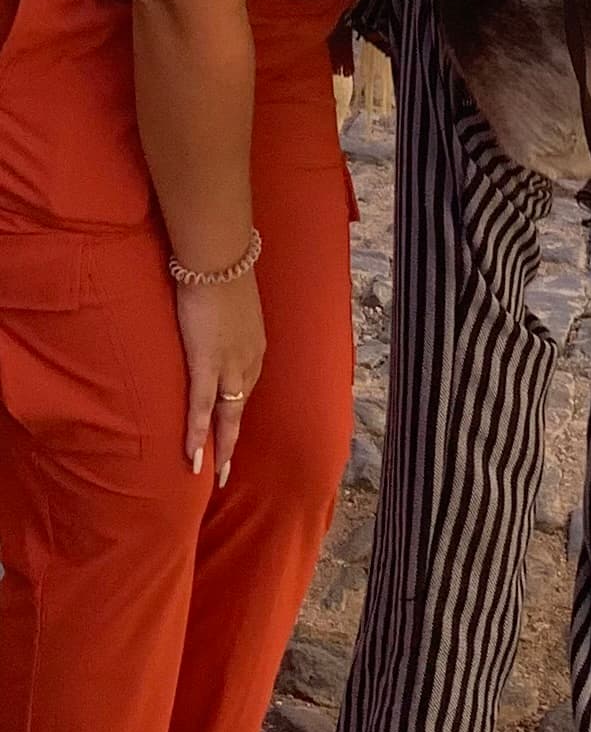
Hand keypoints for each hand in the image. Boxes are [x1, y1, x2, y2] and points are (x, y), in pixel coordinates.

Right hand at [174, 276, 265, 486]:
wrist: (218, 258)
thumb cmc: (222, 271)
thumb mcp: (232, 301)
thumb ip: (226, 317)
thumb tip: (216, 316)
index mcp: (255, 345)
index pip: (246, 386)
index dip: (236, 408)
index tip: (230, 427)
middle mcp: (248, 360)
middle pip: (240, 407)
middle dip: (232, 439)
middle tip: (227, 469)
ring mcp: (229, 365)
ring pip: (225, 415)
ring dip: (219, 446)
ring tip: (213, 473)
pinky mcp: (206, 363)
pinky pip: (201, 407)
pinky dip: (197, 433)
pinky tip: (193, 456)